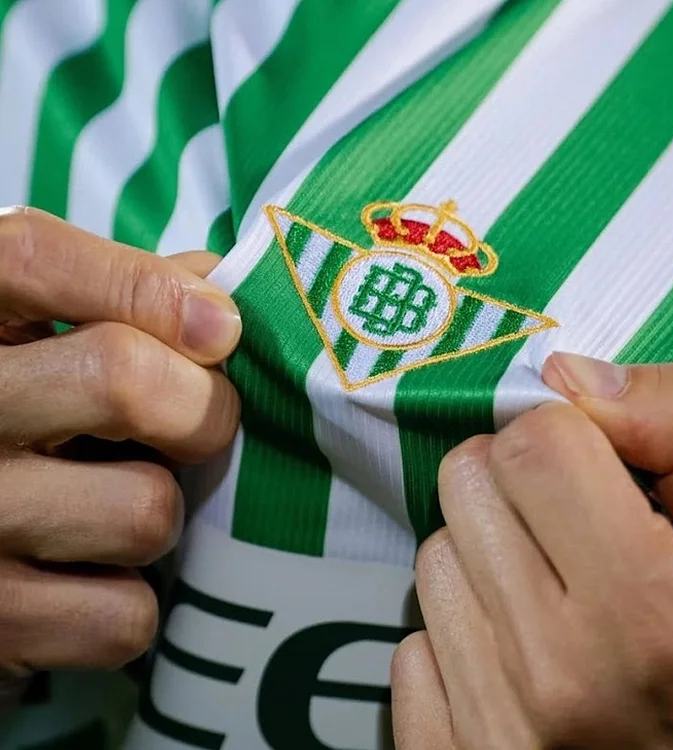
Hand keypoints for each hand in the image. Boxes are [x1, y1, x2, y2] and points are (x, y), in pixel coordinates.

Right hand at [0, 208, 240, 692]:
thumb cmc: (21, 424)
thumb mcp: (39, 344)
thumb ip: (121, 299)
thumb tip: (222, 293)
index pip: (36, 259)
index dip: (146, 284)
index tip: (221, 327)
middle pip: (121, 376)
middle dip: (199, 406)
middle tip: (194, 425)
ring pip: (145, 509)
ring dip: (162, 514)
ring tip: (119, 505)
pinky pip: (127, 614)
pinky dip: (134, 602)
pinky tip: (92, 580)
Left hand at [392, 354, 672, 748]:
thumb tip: (568, 375)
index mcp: (650, 615)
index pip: (533, 448)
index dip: (565, 435)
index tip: (592, 465)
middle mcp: (559, 678)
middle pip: (467, 486)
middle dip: (515, 482)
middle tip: (570, 526)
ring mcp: (495, 729)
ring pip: (434, 559)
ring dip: (484, 558)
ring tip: (551, 598)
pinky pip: (411, 647)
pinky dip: (456, 637)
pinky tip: (516, 659)